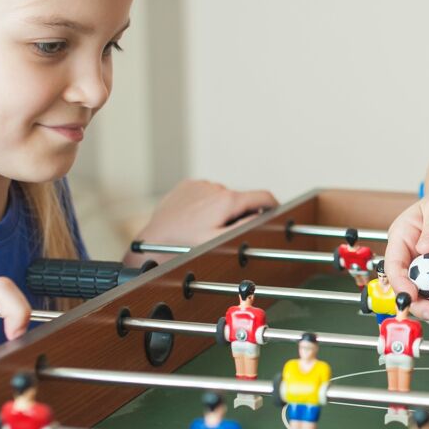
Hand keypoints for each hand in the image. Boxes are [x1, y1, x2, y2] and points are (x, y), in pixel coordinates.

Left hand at [135, 180, 276, 250]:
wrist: (153, 238)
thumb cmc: (183, 244)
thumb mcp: (220, 241)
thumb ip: (245, 227)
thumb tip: (263, 217)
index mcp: (227, 200)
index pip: (263, 197)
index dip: (273, 206)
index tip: (275, 213)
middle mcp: (216, 187)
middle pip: (241, 199)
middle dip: (240, 213)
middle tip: (226, 232)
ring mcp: (201, 184)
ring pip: (222, 196)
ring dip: (221, 209)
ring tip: (205, 226)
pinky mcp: (188, 185)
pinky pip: (205, 193)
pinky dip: (206, 204)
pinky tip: (195, 218)